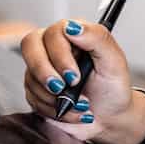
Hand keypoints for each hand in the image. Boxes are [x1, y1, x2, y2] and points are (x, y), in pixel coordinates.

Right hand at [20, 19, 144, 143]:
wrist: (110, 116)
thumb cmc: (113, 87)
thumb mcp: (114, 61)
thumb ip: (97, 38)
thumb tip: (73, 27)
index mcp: (74, 35)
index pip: (53, 33)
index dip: (59, 55)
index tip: (74, 76)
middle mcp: (55, 48)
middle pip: (30, 46)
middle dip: (45, 72)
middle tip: (63, 88)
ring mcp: (43, 68)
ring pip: (31, 76)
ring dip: (55, 97)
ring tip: (80, 103)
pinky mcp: (36, 88)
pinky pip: (32, 97)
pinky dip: (52, 108)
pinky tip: (70, 109)